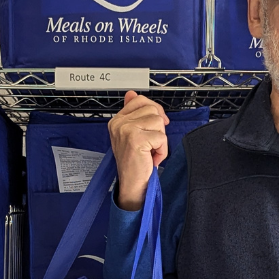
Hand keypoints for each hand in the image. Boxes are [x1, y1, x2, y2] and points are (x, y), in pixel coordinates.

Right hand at [107, 90, 169, 210]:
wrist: (132, 184)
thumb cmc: (134, 162)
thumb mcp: (132, 134)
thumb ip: (134, 113)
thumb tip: (131, 93)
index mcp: (117, 120)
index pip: (139, 100)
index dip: (154, 111)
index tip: (156, 125)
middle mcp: (119, 123)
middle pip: (152, 110)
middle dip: (158, 128)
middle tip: (150, 144)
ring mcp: (126, 130)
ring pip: (158, 122)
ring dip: (160, 140)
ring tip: (150, 152)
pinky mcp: (136, 140)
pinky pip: (161, 137)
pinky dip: (162, 150)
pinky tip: (152, 159)